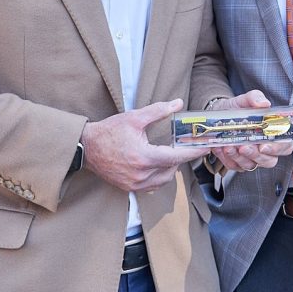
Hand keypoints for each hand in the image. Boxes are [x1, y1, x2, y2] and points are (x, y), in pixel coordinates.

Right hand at [81, 99, 207, 191]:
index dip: (193, 153)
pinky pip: (152, 186)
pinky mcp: (128, 188)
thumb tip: (177, 103)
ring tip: (169, 154)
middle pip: (172, 170)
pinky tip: (157, 165)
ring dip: (169, 169)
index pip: (177, 157)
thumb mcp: (134, 117)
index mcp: (145, 157)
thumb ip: (158, 111)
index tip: (206, 148)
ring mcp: (134, 184)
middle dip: (180, 159)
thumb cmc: (109, 131)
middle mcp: (141, 174)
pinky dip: (158, 177)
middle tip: (184, 147)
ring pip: (163, 180)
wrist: (86, 148)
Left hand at [209, 90, 292, 172]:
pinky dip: (228, 158)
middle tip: (244, 147)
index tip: (264, 146)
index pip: (284, 146)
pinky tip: (223, 148)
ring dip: (239, 157)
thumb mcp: (245, 100)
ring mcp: (252, 158)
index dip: (277, 148)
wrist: (218, 114)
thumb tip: (264, 103)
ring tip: (229, 145)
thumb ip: (255, 98)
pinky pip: (235, 166)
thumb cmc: (237, 109)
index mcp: (273, 134)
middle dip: (256, 156)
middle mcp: (265, 148)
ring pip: (251, 165)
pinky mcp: (237, 163)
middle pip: (269, 160)